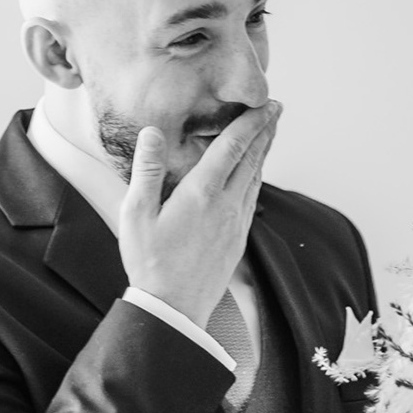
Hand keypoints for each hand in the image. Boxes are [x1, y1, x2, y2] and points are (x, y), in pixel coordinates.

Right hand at [119, 103, 280, 326]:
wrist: (174, 308)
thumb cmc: (150, 262)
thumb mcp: (136, 214)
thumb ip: (148, 170)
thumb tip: (152, 133)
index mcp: (202, 193)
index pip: (232, 147)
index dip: (251, 122)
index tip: (264, 104)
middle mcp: (226, 205)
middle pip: (252, 159)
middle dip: (265, 131)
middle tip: (276, 109)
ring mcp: (236, 223)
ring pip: (256, 178)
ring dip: (264, 152)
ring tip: (269, 134)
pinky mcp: (238, 239)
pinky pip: (253, 199)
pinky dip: (257, 177)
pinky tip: (255, 176)